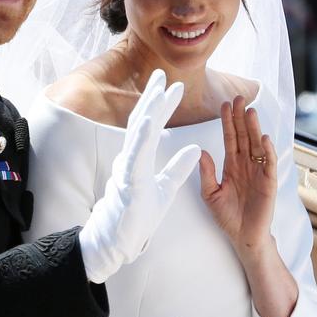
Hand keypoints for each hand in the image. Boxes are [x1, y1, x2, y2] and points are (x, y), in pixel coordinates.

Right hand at [78, 70, 201, 282]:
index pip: (151, 126)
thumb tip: (197, 149)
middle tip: (161, 74)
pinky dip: (142, 138)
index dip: (161, 105)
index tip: (173, 86)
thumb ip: (178, 168)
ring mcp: (127, 170)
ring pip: (137, 135)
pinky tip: (148, 121)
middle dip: (151, 98)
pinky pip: (135, 157)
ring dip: (148, 111)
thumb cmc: (137, 217)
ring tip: (158, 91)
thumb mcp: (165, 189)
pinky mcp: (128, 183)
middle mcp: (130, 159)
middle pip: (141, 122)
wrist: (119, 242)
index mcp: (139, 159)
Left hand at [199, 95, 277, 252]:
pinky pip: (269, 163)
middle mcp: (246, 164)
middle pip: (244, 136)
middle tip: (238, 97)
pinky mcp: (269, 183)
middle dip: (241, 117)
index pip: (230, 138)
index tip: (224, 104)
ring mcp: (258, 172)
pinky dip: (267, 151)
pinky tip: (264, 138)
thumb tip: (201, 151)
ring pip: (256, 145)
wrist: (243, 237)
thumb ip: (206, 173)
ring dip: (254, 128)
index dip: (228, 121)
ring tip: (250, 111)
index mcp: (231, 165)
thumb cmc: (227, 216)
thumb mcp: (210, 194)